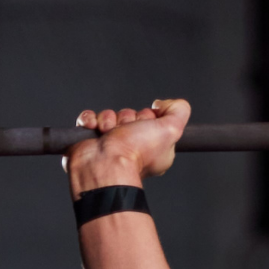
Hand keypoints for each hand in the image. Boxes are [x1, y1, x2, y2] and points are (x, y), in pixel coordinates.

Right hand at [65, 98, 190, 193]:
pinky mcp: (90, 140)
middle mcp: (132, 146)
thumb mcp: (171, 130)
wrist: (105, 165)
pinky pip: (89, 117)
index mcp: (153, 147)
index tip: (147, 126)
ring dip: (108, 119)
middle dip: (127, 118)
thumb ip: (179, 112)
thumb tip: (163, 104)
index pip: (149, 118)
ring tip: (109, 134)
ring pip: (109, 114)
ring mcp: (110, 143)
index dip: (148, 117)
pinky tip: (95, 129)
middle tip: (127, 133)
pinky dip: (90, 120)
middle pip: (129, 114)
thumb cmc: (137, 153)